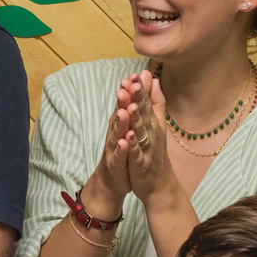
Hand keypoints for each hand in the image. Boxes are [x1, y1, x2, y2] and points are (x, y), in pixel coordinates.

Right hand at [82, 74, 139, 216]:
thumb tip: (144, 83)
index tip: (136, 75)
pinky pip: (118, 155)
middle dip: (124, 101)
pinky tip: (123, 141)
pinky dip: (120, 148)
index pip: (126, 104)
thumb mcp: (132, 127)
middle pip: (119, 114)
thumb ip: (137, 105)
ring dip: (120, 122)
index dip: (131, 91)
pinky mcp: (115, 163)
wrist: (112, 181)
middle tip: (128, 86)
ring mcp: (114, 148)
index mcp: (122, 123)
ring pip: (117, 133)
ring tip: (124, 111)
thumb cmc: (124, 151)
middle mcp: (115, 132)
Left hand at [123, 72, 173, 201]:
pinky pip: (136, 154)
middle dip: (139, 98)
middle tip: (133, 82)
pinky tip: (126, 137)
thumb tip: (154, 80)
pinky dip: (132, 146)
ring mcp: (147, 149)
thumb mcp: (157, 124)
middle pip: (144, 114)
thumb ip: (156, 102)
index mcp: (153, 123)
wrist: (159, 185)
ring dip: (135, 119)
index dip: (141, 89)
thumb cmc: (155, 152)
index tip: (137, 72)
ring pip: (140, 132)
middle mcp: (151, 133)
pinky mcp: (141, 164)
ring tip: (129, 106)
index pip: (147, 102)